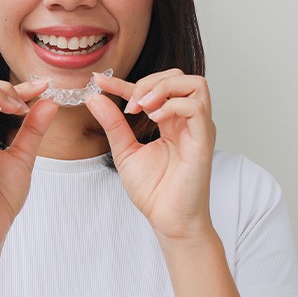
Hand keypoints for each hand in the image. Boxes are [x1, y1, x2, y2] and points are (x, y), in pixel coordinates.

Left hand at [86, 69, 215, 242]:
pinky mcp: (203, 140)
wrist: (169, 220)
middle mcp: (188, 121)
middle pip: (180, 77)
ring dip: (163, 88)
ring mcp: (198, 128)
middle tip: (129, 103)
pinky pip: (196, 107)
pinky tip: (153, 119)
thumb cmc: (154, 191)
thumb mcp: (125, 151)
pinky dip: (172, 106)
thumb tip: (94, 97)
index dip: (124, 81)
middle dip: (150, 81)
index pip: (152, 89)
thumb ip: (113, 123)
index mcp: (171, 121)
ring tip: (141, 107)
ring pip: (195, 84)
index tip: (99, 81)